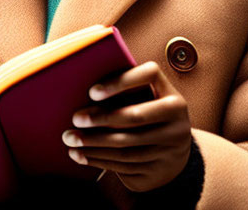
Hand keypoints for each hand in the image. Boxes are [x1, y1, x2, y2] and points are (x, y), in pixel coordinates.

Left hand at [62, 61, 191, 192]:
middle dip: (100, 118)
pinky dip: (98, 160)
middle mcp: (177, 122)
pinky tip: (81, 155)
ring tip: (70, 139)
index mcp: (173, 97)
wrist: (176, 157)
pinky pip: (124, 166)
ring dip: (93, 144)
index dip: (121, 81)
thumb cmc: (150, 118)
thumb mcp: (149, 102)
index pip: (150, 76)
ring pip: (126, 146)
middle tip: (75, 119)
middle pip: (135, 117)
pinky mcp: (159, 172)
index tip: (91, 92)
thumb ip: (127, 93)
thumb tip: (81, 87)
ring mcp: (171, 150)